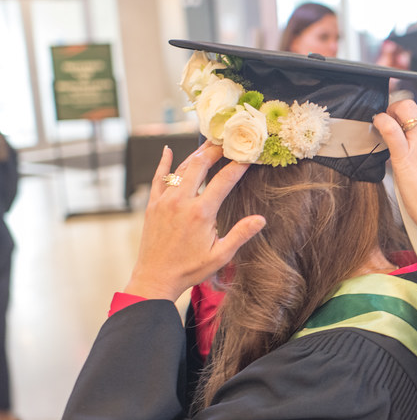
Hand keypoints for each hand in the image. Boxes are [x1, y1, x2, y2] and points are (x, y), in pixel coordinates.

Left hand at [124, 143, 265, 301]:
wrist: (155, 278)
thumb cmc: (190, 269)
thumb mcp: (221, 255)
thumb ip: (241, 234)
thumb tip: (260, 219)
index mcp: (201, 213)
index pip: (224, 180)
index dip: (238, 165)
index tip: (248, 156)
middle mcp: (181, 201)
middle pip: (200, 165)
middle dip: (215, 150)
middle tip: (227, 141)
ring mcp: (165, 201)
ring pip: (181, 168)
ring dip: (196, 154)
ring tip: (208, 144)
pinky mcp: (153, 205)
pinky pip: (158, 178)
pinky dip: (163, 163)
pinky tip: (168, 151)